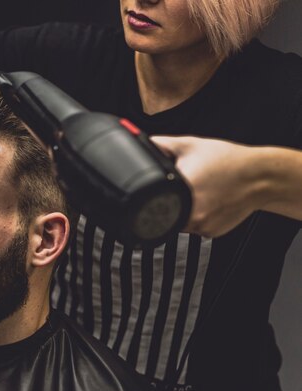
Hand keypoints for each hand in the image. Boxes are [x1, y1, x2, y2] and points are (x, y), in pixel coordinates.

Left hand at [150, 135, 266, 237]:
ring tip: (198, 192)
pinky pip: (194, 226)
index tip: (156, 189)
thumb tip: (142, 145)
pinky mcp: (211, 233)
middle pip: (164, 213)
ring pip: (179, 222)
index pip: (151, 202)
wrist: (260, 177)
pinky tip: (207, 201)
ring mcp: (201, 226)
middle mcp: (191, 214)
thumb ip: (161, 145)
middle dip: (168, 200)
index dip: (150, 195)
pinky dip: (196, 216)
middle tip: (186, 186)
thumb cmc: (228, 160)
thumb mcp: (189, 145)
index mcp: (181, 192)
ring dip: (182, 210)